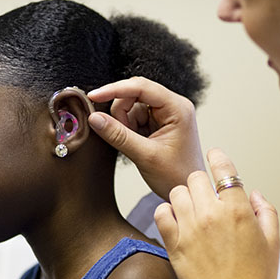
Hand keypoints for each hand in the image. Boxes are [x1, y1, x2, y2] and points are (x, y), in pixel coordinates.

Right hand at [87, 77, 204, 199]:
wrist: (186, 191)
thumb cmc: (176, 176)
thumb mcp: (145, 156)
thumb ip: (118, 136)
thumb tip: (94, 118)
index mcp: (177, 108)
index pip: (141, 87)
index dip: (115, 90)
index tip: (93, 96)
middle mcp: (173, 105)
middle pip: (133, 94)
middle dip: (121, 114)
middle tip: (124, 137)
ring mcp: (165, 113)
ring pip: (130, 106)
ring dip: (124, 124)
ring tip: (135, 144)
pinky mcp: (157, 122)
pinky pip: (133, 116)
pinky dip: (127, 129)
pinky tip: (136, 143)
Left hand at [155, 148, 279, 278]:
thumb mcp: (273, 242)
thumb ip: (266, 211)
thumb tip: (253, 193)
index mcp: (238, 211)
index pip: (224, 170)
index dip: (218, 157)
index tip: (214, 155)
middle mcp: (212, 214)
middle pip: (196, 177)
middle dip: (203, 183)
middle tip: (207, 195)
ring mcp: (190, 228)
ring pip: (177, 192)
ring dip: (185, 196)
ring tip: (192, 208)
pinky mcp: (173, 243)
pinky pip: (161, 212)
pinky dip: (167, 211)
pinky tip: (177, 219)